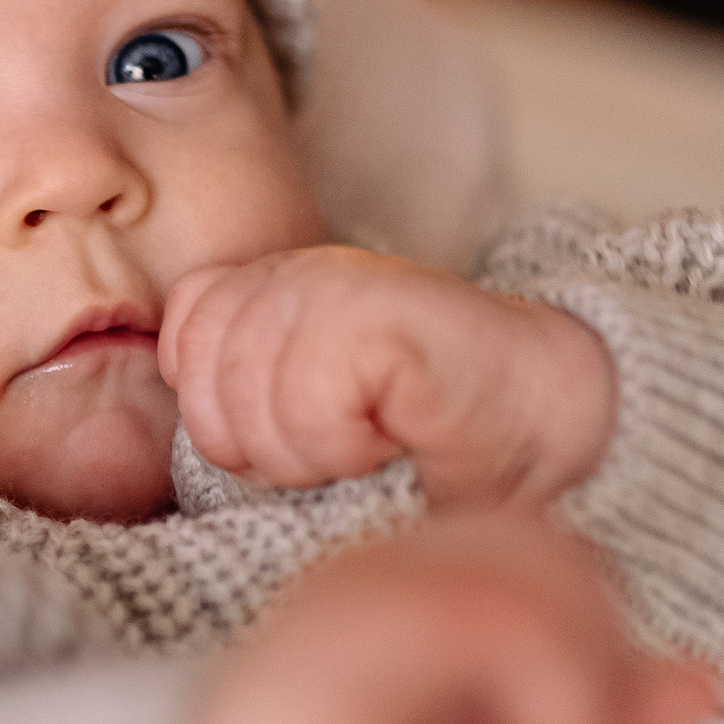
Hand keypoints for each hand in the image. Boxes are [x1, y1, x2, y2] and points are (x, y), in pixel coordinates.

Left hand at [158, 247, 618, 510]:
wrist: (549, 425)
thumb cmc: (425, 440)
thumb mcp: (303, 420)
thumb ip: (233, 397)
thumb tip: (174, 409)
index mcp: (271, 285)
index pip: (183, 336)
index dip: (226, 412)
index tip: (306, 429)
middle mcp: (296, 270)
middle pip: (203, 386)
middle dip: (265, 448)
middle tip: (344, 444)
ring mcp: (333, 283)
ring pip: (247, 403)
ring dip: (310, 454)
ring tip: (373, 439)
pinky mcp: (375, 312)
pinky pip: (303, 405)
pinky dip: (343, 447)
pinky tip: (393, 434)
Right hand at [173, 510, 723, 723]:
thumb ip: (597, 722)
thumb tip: (714, 685)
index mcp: (408, 580)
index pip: (557, 555)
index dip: (601, 650)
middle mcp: (379, 564)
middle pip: (558, 549)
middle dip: (598, 667)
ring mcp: (354, 592)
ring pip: (540, 571)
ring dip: (580, 698)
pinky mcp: (342, 638)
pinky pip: (495, 621)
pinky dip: (554, 716)